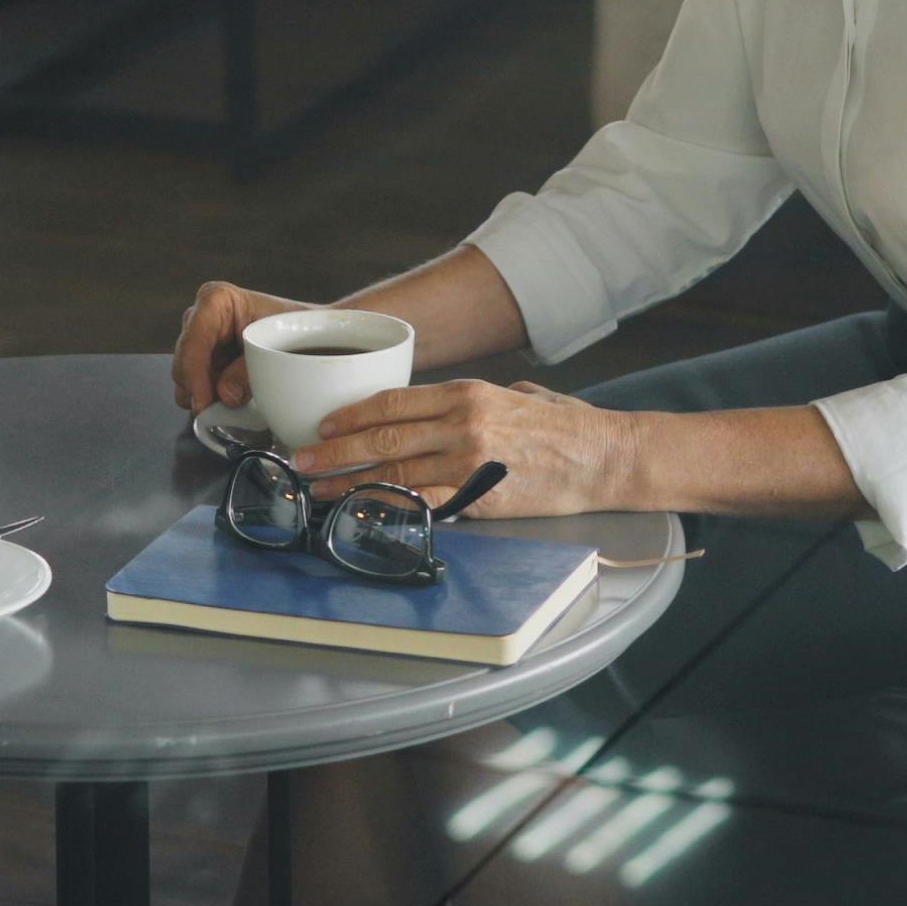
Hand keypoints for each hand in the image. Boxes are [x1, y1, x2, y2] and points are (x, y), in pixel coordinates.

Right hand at [169, 280, 317, 412]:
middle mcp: (200, 316)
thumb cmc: (295, 329)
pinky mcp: (204, 358)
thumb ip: (248, 372)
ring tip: (234, 403)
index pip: (194, 342)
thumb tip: (226, 395)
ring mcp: (200, 338)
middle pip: (183, 361)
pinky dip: (211, 396)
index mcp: (216, 300)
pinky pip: (195, 384)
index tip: (204, 403)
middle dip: (199, 389)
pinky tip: (233, 398)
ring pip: (185, 377)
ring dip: (205, 395)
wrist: (308, 332)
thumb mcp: (276, 348)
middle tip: (221, 411)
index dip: (195, 376)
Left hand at [293, 380, 647, 517]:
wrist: (605, 457)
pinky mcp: (482, 498)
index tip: (322, 427)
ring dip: (348, 483)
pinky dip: (387, 508)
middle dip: (334, 451)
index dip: (350, 415)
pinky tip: (362, 512)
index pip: (392, 401)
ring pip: (394, 473)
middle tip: (300, 460)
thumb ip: (470, 404)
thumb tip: (437, 414)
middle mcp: (462, 423)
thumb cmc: (562, 428)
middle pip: (382, 437)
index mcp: (466, 393)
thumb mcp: (513, 396)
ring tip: (318, 491)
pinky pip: (423, 505)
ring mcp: (470, 462)